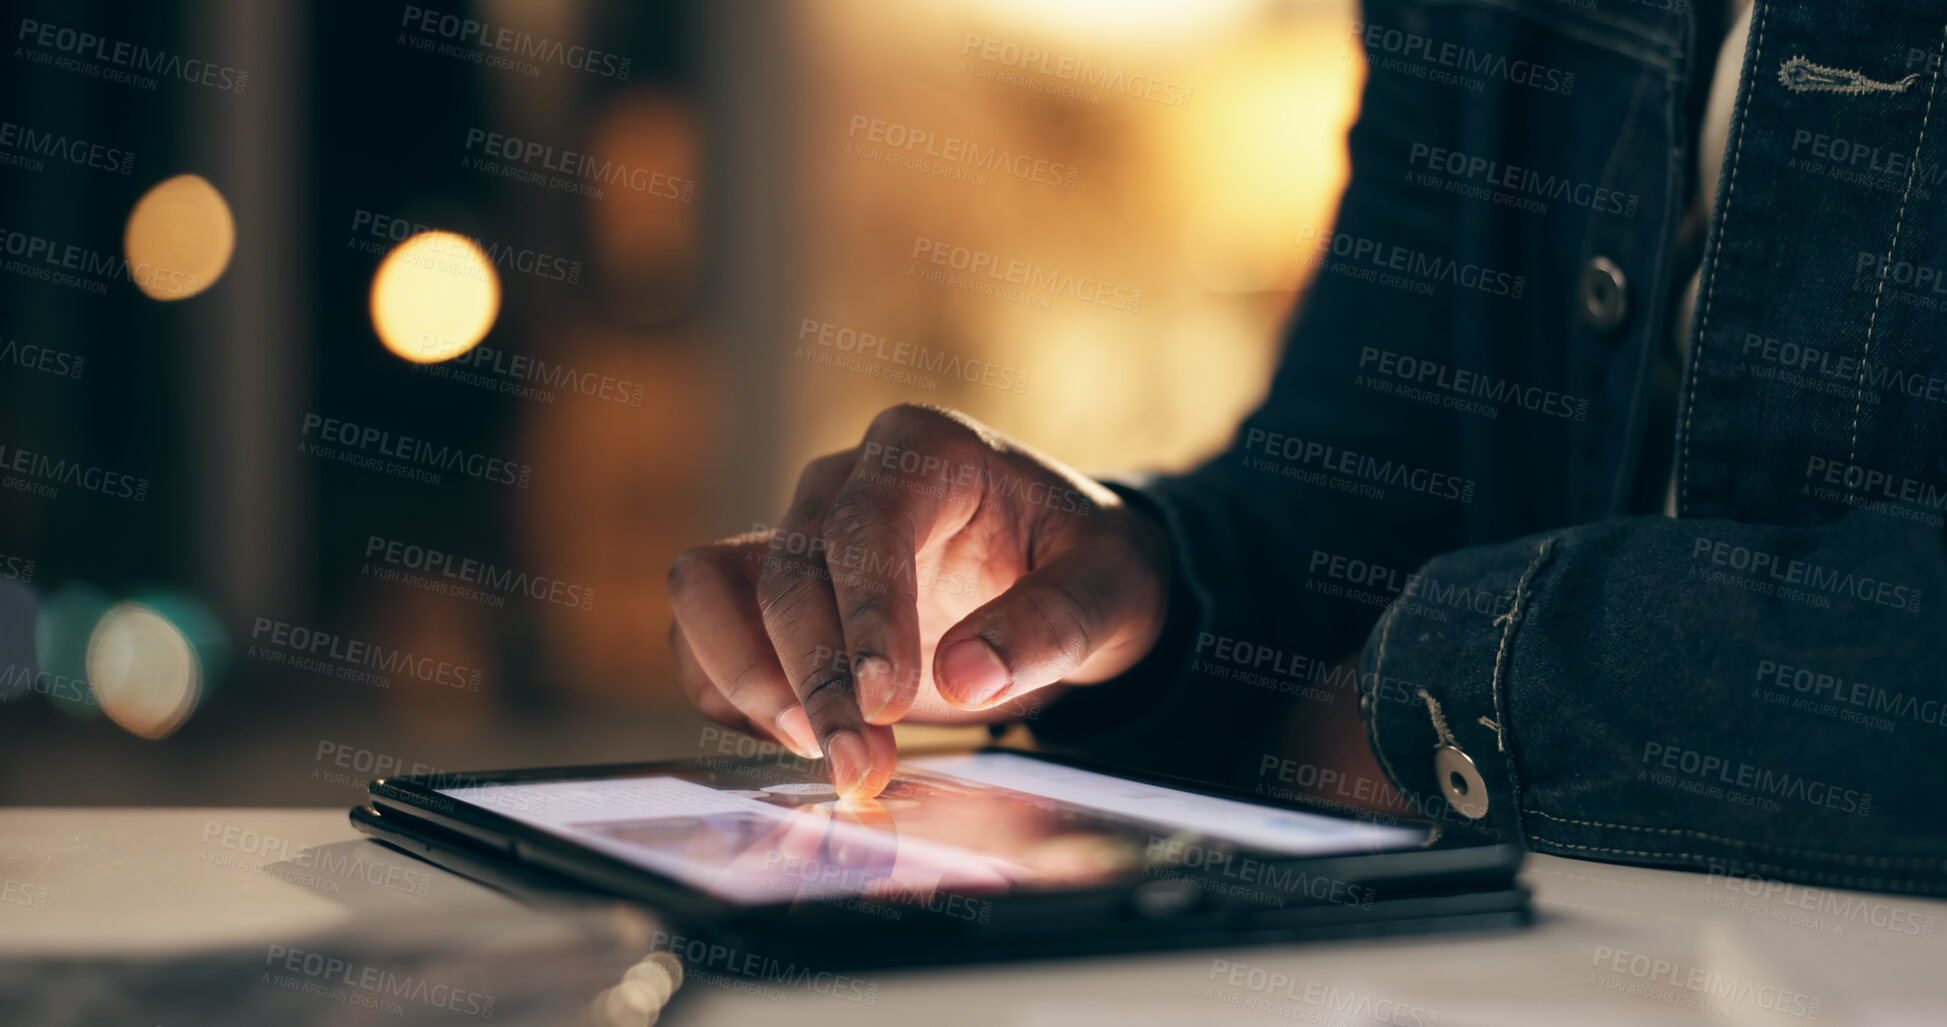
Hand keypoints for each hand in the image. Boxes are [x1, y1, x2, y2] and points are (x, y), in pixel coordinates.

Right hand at [668, 404, 1171, 798]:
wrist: (1062, 578)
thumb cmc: (1083, 567)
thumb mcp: (1110, 589)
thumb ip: (1052, 623)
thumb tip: (965, 679)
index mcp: (922, 450)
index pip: (863, 525)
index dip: (866, 614)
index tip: (886, 697)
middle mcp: (842, 481)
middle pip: (788, 571)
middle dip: (818, 677)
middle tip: (857, 764)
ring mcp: (793, 533)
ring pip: (710, 589)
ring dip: (749, 680)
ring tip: (815, 752)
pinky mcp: (764, 593)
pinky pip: (701, 631)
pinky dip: (725, 691)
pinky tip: (793, 742)